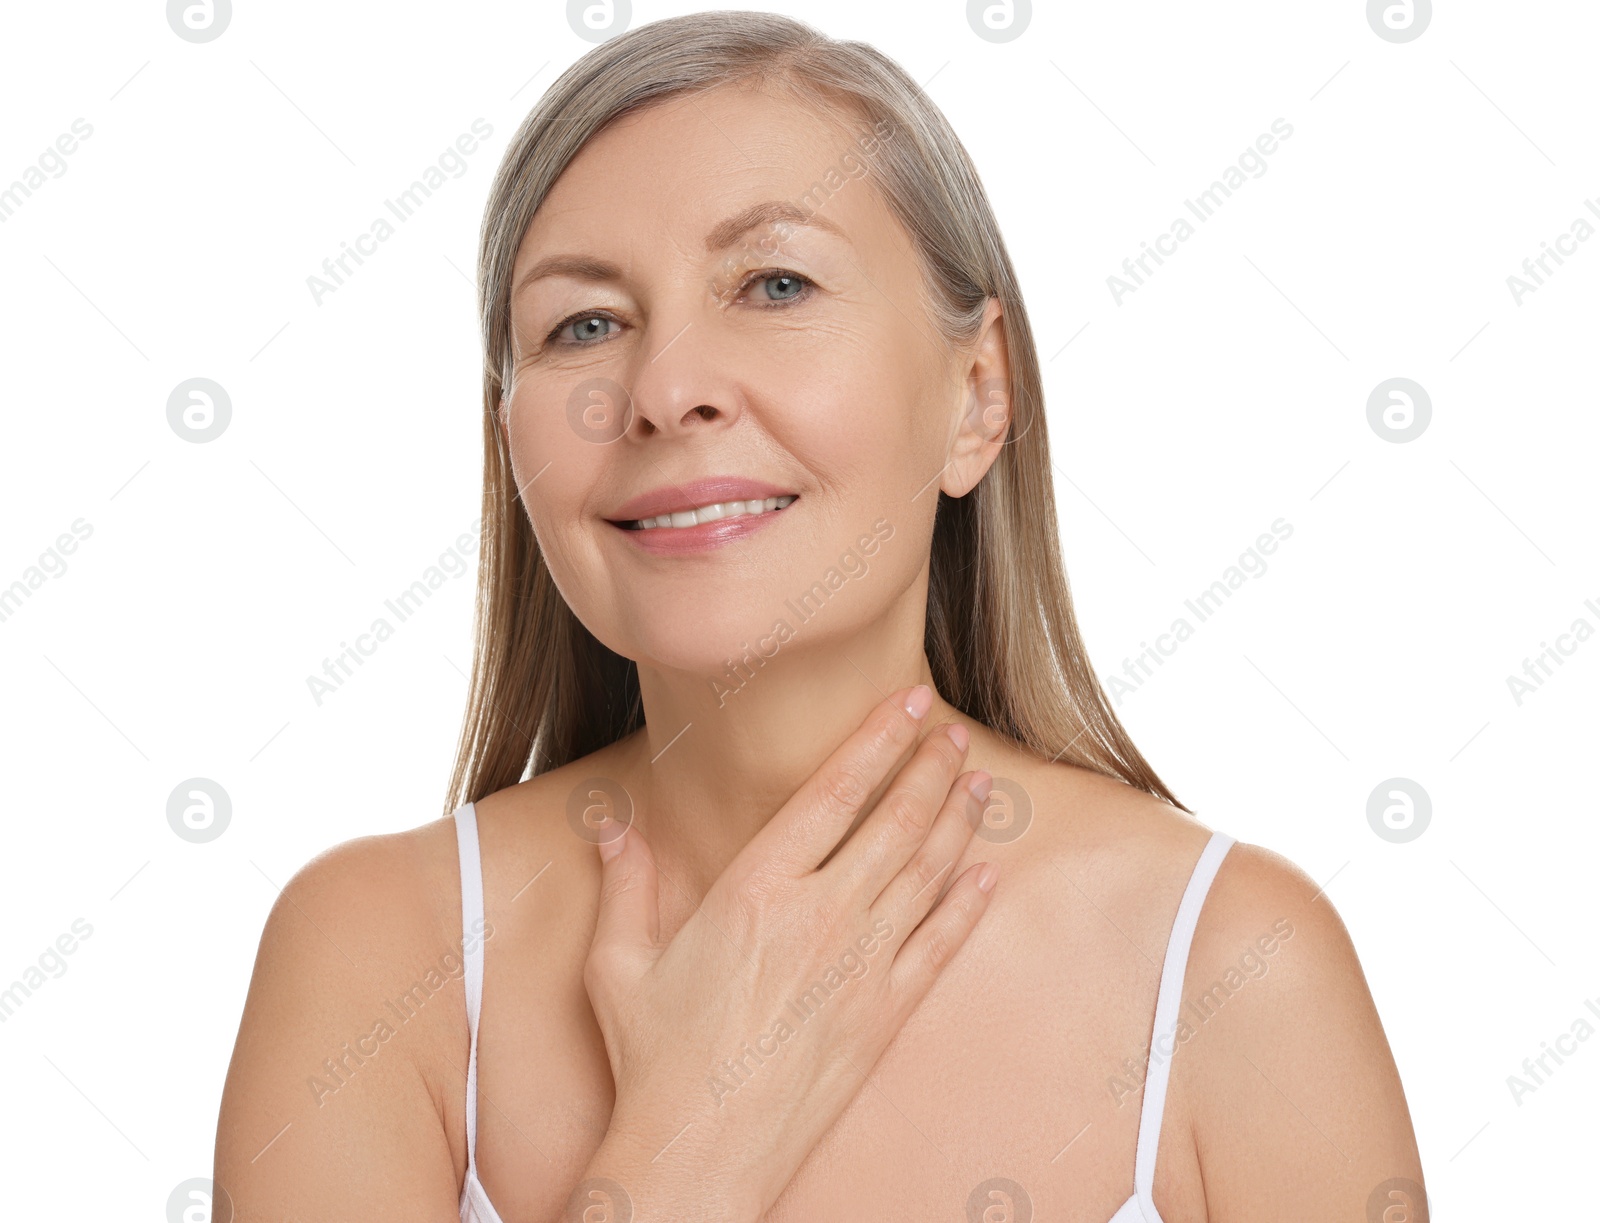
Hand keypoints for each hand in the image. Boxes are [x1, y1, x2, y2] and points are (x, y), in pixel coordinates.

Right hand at [574, 684, 996, 1221]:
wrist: (700, 1154)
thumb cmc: (654, 1059)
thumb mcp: (619, 964)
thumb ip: (624, 885)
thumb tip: (610, 825)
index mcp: (755, 891)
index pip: (833, 794)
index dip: (877, 742)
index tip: (906, 704)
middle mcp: (819, 918)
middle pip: (893, 823)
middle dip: (930, 769)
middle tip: (951, 731)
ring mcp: (860, 968)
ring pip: (925, 874)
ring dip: (957, 821)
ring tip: (979, 781)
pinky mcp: (884, 1017)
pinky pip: (940, 946)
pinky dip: (968, 904)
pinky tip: (988, 874)